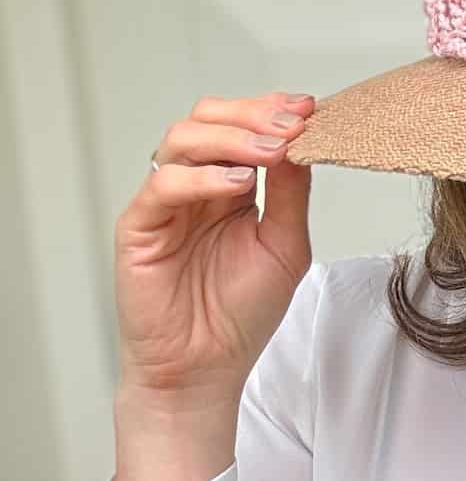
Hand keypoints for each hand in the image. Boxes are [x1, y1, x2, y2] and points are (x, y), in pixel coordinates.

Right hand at [115, 91, 315, 400]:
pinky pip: (164, 185)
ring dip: (232, 138)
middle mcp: (195, 187)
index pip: (243, 128)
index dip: (273, 113)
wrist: (204, 370)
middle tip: (293, 124)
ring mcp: (165, 203)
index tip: (311, 110)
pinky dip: (203, 177)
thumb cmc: (241, 315)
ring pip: (183, 140)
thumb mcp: (286, 247)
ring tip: (272, 152)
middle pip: (209, 119)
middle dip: (254, 115)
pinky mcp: (139, 226)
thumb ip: (292, 194)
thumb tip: (303, 140)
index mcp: (229, 188)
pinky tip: (239, 184)